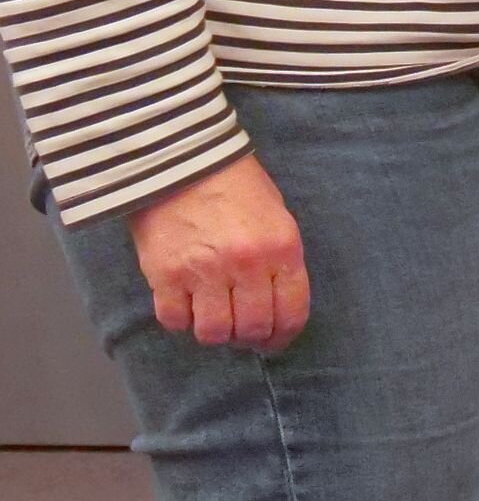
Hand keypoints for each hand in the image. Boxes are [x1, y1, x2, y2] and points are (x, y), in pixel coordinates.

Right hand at [128, 155, 308, 353]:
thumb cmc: (237, 186)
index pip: (292, 311)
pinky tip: (185, 304)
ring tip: (214, 317)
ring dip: (216, 332)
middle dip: (250, 338)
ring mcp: (204, 271)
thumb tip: (276, 304)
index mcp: (282, 248)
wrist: (184, 160)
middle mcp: (247, 264)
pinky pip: (175, 320)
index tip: (275, 340)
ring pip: (214, 332)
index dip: (284, 335)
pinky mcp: (165, 274)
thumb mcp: (277, 217)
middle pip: (253, 328)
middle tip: (243, 332)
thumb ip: (280, 260)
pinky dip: (181, 320)